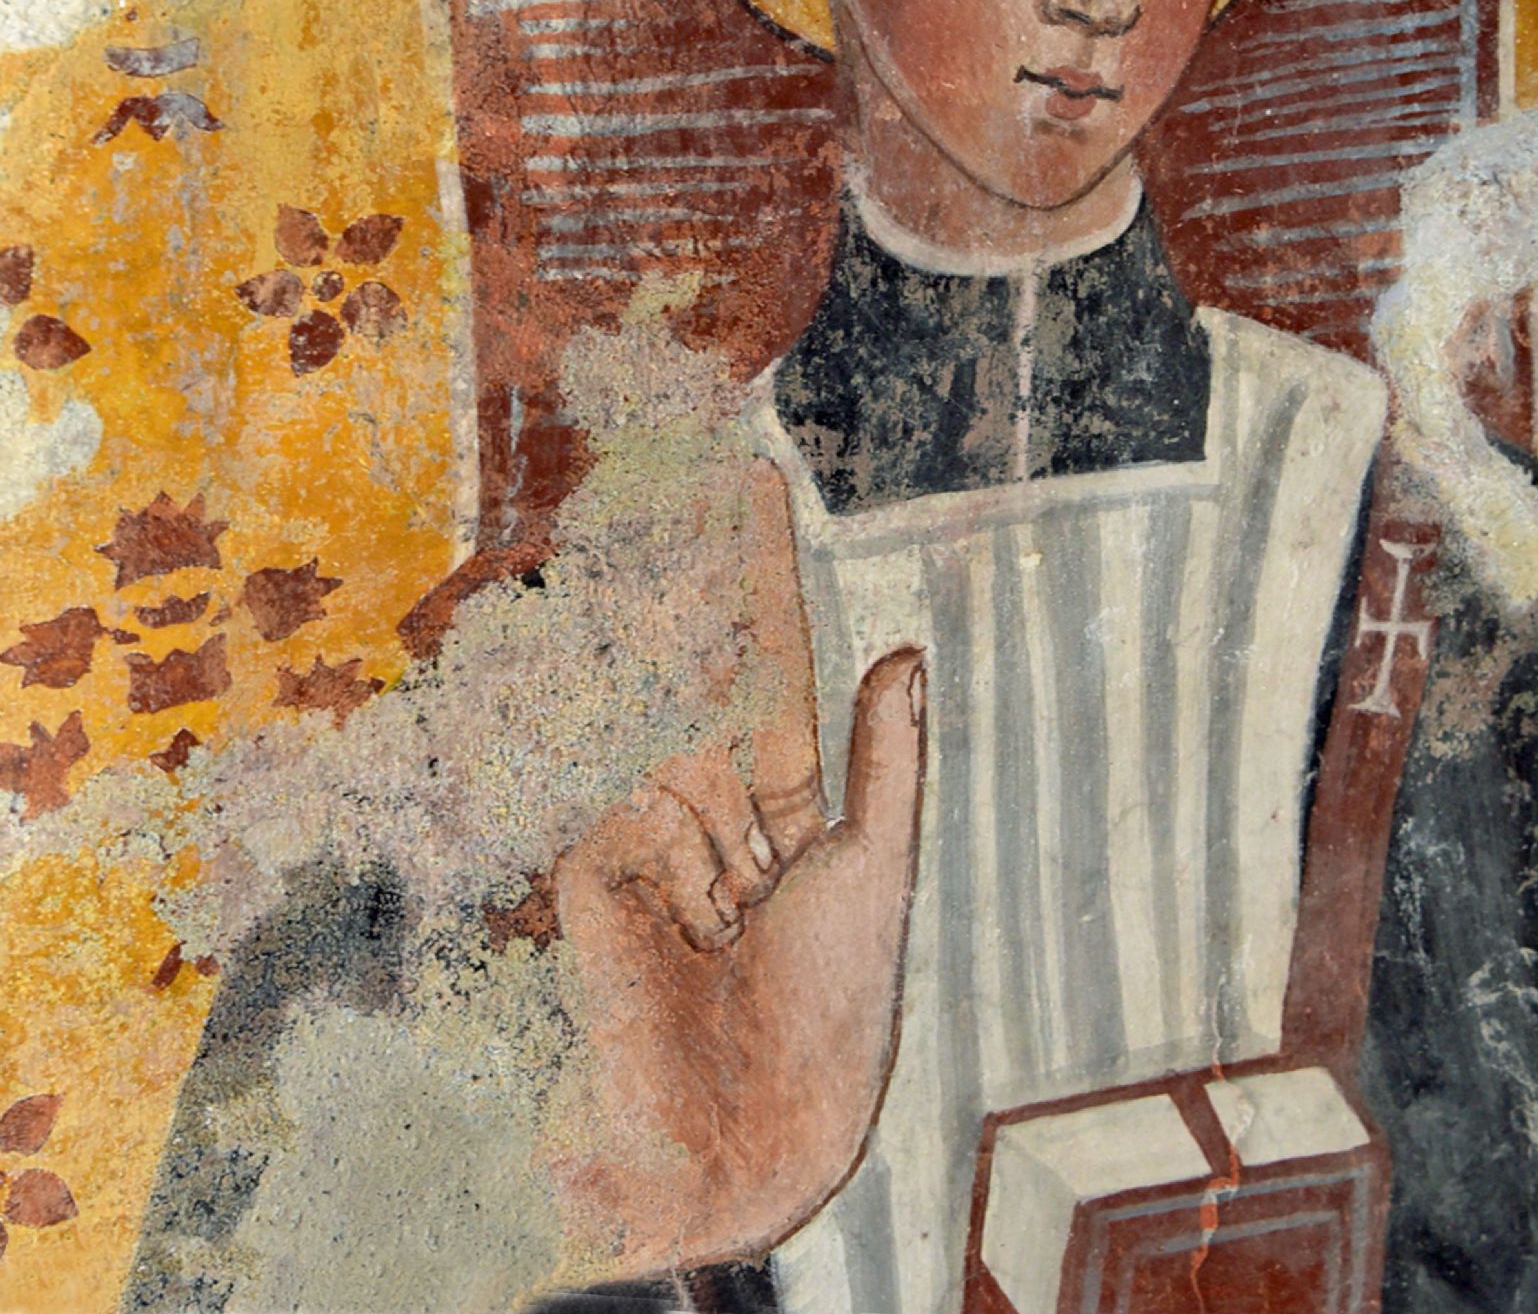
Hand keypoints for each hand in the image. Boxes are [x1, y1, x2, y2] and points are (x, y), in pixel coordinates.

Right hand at [552, 470, 927, 1272]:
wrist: (755, 1127)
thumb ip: (885, 755)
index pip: (767, 654)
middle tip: (697, 448)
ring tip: (675, 573)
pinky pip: (620, 780)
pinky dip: (626, 748)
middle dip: (693, 561)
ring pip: (656, 704)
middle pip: (698, 656)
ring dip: (653, 624)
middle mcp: (710, 797)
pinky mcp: (595, 860)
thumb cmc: (835, 1007)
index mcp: (783, 793)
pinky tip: (634, 702)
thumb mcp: (877, 864)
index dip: (758, 571)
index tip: (750, 484)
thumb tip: (904, 648)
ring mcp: (650, 824)